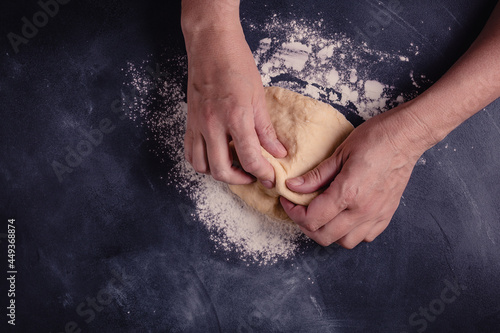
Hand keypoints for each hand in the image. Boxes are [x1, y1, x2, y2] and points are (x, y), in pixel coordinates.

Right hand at [183, 24, 285, 186]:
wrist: (211, 44)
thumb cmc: (236, 64)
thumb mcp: (258, 96)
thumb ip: (266, 129)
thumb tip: (277, 151)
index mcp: (235, 116)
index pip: (249, 158)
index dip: (262, 172)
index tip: (270, 176)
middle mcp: (212, 124)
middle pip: (221, 170)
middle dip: (240, 179)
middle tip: (253, 175)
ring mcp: (197, 124)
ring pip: (201, 165)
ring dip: (219, 173)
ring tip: (235, 166)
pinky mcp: (189, 121)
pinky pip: (190, 152)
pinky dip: (202, 161)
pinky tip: (216, 156)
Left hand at [280, 103, 430, 247]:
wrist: (407, 136)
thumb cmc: (375, 138)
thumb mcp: (340, 152)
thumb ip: (316, 175)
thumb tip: (293, 186)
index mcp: (348, 193)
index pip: (312, 219)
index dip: (294, 213)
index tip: (288, 201)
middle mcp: (362, 210)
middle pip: (324, 236)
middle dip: (306, 226)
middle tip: (300, 209)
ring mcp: (376, 215)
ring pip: (345, 242)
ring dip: (329, 232)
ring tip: (323, 214)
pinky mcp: (387, 215)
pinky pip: (365, 237)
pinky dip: (351, 232)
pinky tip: (345, 216)